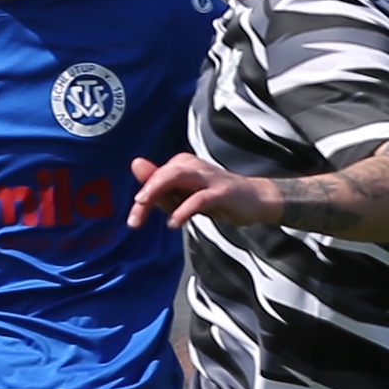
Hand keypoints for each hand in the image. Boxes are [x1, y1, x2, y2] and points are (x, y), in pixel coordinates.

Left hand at [127, 154, 279, 229]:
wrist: (255, 200)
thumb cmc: (215, 199)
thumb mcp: (183, 198)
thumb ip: (160, 189)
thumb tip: (136, 165)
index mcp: (182, 165)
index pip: (155, 178)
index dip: (142, 199)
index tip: (134, 220)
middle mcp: (193, 166)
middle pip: (162, 174)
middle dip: (145, 195)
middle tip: (134, 220)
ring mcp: (208, 178)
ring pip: (176, 177)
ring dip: (156, 191)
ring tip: (143, 207)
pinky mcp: (222, 192)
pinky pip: (199, 198)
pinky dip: (184, 210)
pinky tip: (173, 223)